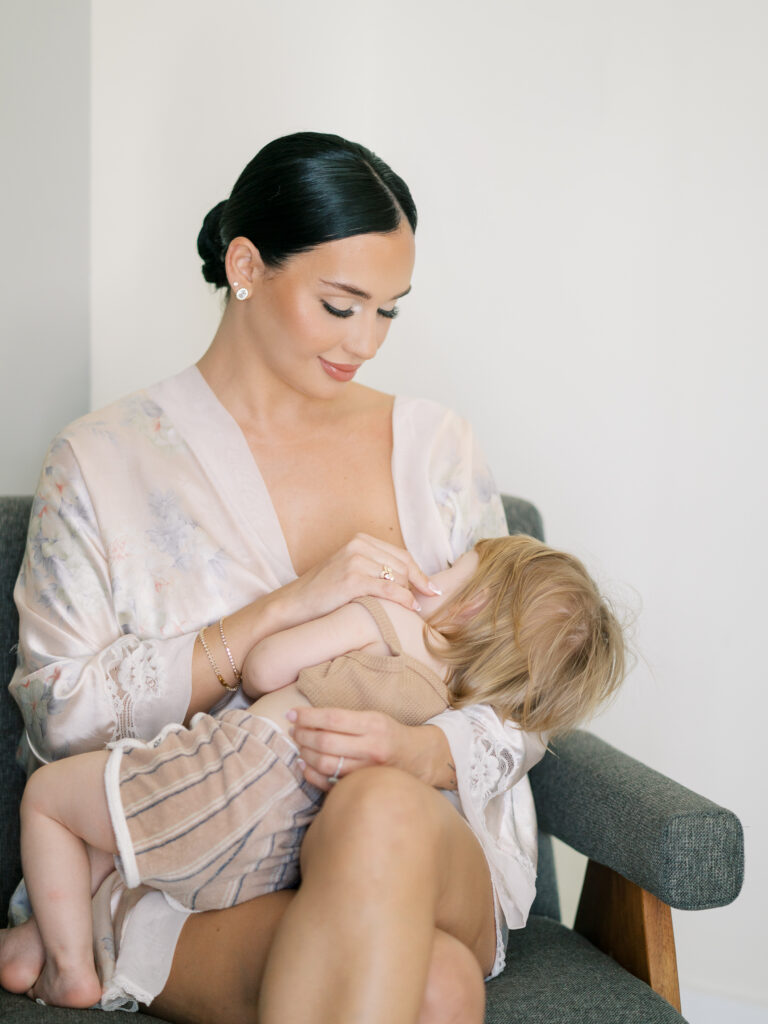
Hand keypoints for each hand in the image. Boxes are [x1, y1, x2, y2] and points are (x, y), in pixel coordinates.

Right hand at [274, 533, 439, 629]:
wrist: (293, 605)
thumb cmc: (324, 594)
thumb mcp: (350, 570)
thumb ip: (375, 568)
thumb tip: (411, 581)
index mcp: (360, 540)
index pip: (402, 555)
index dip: (420, 574)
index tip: (432, 590)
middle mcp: (359, 545)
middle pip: (403, 567)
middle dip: (413, 588)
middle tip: (419, 606)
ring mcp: (355, 560)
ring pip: (398, 578)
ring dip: (408, 596)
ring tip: (409, 611)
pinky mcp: (352, 579)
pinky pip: (389, 589)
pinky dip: (404, 600)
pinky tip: (411, 609)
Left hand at [286, 706, 451, 791]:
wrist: (417, 759)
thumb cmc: (389, 734)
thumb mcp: (374, 717)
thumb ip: (345, 718)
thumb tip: (307, 717)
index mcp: (374, 725)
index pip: (333, 718)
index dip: (308, 716)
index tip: (291, 714)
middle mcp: (371, 748)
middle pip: (326, 742)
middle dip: (303, 735)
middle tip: (293, 730)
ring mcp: (367, 770)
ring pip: (325, 764)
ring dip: (305, 753)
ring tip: (299, 745)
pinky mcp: (362, 786)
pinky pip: (329, 783)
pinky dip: (311, 774)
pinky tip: (304, 764)